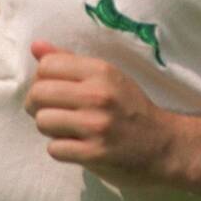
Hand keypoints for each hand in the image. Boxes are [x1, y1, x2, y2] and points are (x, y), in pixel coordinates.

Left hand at [24, 40, 176, 191]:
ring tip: (68, 129)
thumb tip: (36, 46)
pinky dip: (62, 149)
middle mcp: (98, 95)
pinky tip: (77, 146)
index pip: (47, 65)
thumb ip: (70, 62)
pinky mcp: (94, 154)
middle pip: (38, 94)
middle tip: (54, 112)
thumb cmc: (131, 109)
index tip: (54, 90)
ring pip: (42, 122)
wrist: (165, 146)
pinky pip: (54, 148)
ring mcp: (96, 126)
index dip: (43, 79)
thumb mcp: (108, 78)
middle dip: (38, 105)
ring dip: (50, 129)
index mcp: (101, 71)